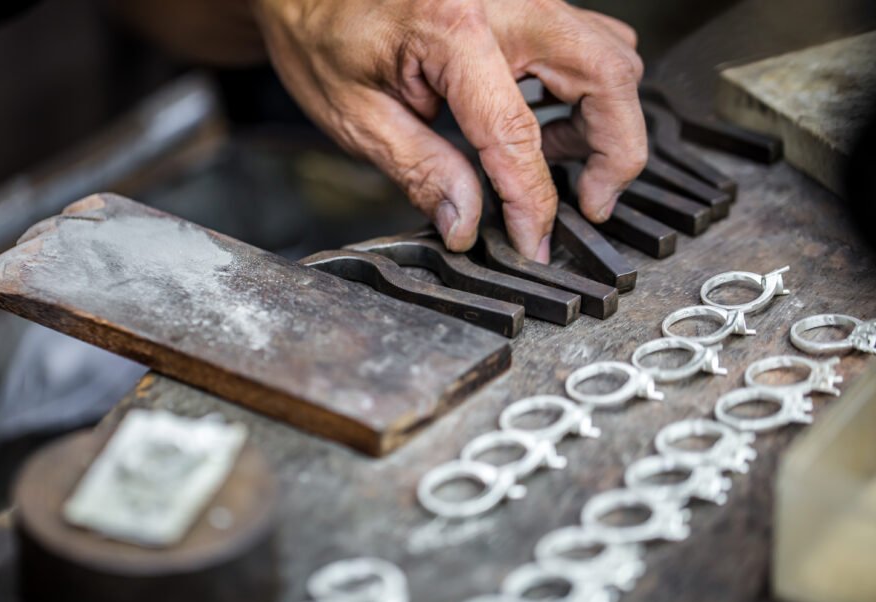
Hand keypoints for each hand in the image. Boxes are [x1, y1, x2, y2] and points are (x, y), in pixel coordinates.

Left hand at [252, 0, 645, 261]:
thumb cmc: (323, 36)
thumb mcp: (358, 117)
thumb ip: (421, 171)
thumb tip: (468, 224)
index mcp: (452, 27)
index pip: (516, 132)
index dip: (532, 200)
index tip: (534, 242)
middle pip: (608, 75)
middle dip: (614, 152)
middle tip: (589, 203)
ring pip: (611, 56)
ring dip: (605, 120)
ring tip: (556, 164)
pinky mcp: (527, 2)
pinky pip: (589, 42)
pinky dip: (587, 92)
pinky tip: (547, 125)